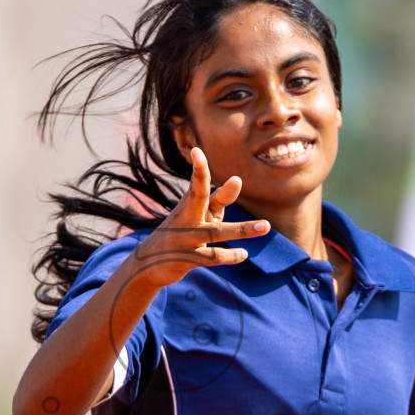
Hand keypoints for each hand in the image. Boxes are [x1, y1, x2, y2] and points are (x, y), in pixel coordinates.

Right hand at [127, 148, 267, 290]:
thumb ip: (219, 199)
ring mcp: (185, 238)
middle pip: (201, 200)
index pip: (197, 184)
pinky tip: (244, 254)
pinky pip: (211, 257)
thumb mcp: (197, 214)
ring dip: (242, 230)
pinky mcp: (186, 258)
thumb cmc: (181, 232)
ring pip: (215, 233)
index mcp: (190, 204)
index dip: (199, 168)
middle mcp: (187, 217)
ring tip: (266, 225)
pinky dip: (229, 256)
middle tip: (237, 179)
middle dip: (219, 190)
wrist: (149, 263)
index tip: (196, 151)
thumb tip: (237, 179)